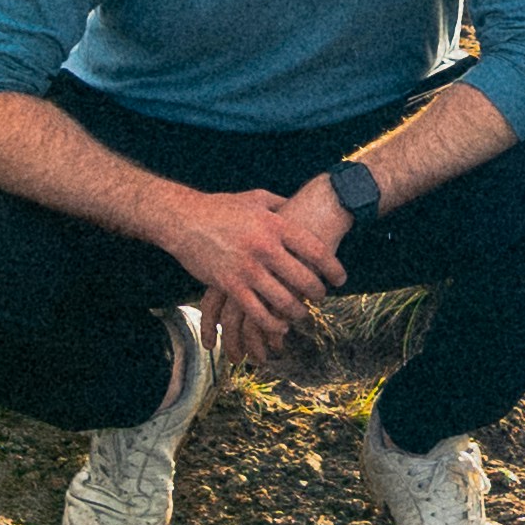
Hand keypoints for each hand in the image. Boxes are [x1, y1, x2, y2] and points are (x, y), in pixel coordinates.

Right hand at [178, 171, 349, 347]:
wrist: (184, 219)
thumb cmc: (221, 208)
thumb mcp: (256, 199)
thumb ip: (281, 206)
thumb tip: (301, 208)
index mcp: (275, 225)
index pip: (315, 250)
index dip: (333, 268)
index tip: (341, 279)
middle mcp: (265, 247)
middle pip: (304, 278)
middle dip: (318, 293)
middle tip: (321, 296)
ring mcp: (247, 268)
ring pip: (283, 300)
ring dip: (298, 312)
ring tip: (302, 313)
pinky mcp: (229, 285)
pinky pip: (257, 312)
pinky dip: (272, 323)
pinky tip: (280, 325)